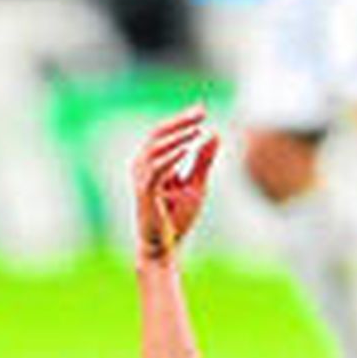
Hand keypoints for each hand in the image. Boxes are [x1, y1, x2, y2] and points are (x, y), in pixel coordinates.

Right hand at [133, 106, 219, 261]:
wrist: (165, 247)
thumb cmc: (177, 217)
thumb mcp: (196, 184)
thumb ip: (202, 160)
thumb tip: (214, 134)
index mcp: (152, 164)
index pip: (164, 134)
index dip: (181, 120)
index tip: (202, 110)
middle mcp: (142, 167)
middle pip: (158, 134)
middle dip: (179, 121)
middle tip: (201, 111)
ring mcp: (142, 179)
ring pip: (155, 148)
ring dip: (177, 136)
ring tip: (196, 128)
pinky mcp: (146, 193)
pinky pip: (156, 169)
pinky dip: (171, 156)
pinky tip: (187, 147)